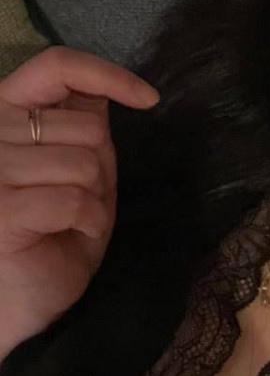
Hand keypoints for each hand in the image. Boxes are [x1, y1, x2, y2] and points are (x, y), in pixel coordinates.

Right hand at [0, 45, 159, 356]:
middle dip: (101, 169)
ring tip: (66, 225)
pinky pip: (78, 199)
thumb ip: (79, 137)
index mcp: (0, 117)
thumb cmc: (40, 247)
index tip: (148, 98)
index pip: (55, 67)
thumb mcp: (70, 182)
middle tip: (75, 205)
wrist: (7, 308)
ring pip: (87, 163)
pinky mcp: (4, 207)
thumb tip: (104, 97)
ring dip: (95, 201)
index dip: (106, 74)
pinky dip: (88, 223)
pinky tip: (64, 239)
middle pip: (88, 127)